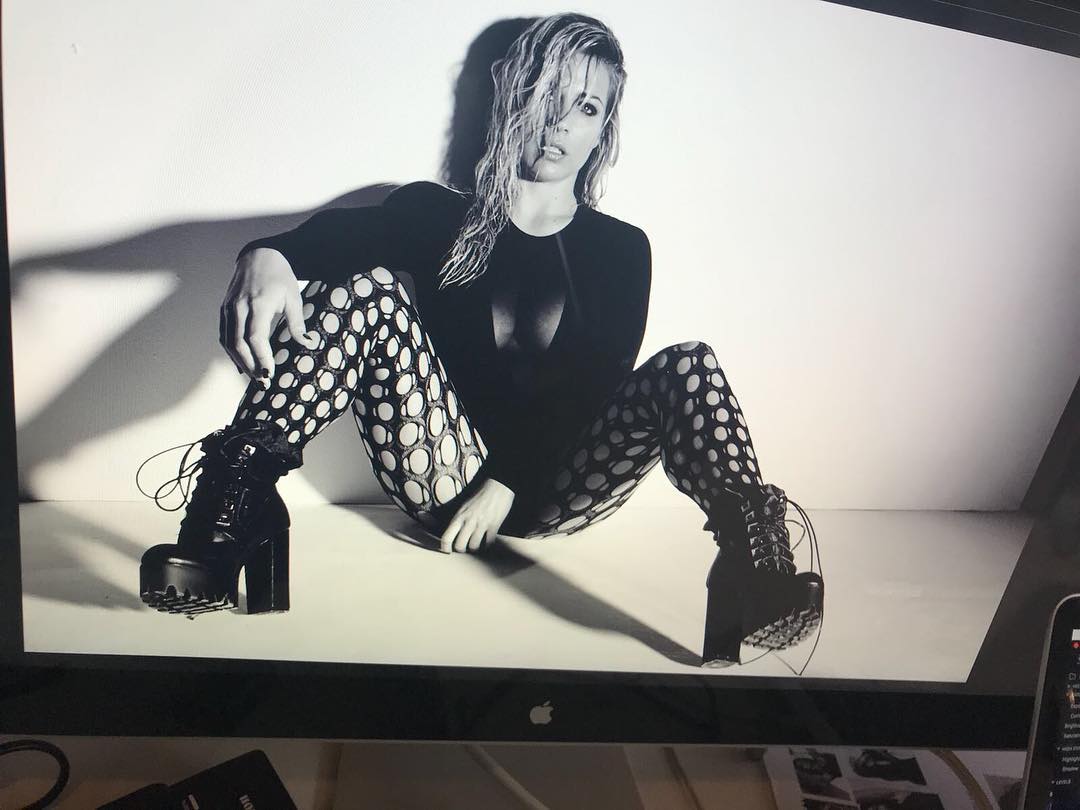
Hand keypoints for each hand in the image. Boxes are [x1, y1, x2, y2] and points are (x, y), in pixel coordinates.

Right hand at [220, 247, 318, 386]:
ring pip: (228, 342)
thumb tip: (307, 344)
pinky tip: (241, 365)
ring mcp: (229, 308)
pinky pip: (224, 335)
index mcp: (258, 303)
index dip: (261, 358)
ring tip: (254, 377)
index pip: (255, 337)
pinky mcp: (224, 310)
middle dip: (250, 366)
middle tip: (263, 383)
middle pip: (238, 344)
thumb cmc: (280, 277)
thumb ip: (297, 323)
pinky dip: (231, 352)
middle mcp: (239, 307)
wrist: (258, 256)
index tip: (269, 374)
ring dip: (239, 362)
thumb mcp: (294, 298)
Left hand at [440, 479, 514, 553]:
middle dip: (462, 549)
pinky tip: (487, 540)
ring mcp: (481, 523)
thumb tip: (453, 534)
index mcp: (459, 516)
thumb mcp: (464, 506)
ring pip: (474, 546)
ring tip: (477, 543)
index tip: (448, 550)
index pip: (446, 537)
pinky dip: (487, 544)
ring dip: (475, 548)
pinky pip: (488, 543)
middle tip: (465, 547)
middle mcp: (468, 521)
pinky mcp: (494, 525)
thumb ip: (459, 520)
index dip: (445, 548)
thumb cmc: (480, 495)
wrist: (498, 486)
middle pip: (460, 546)